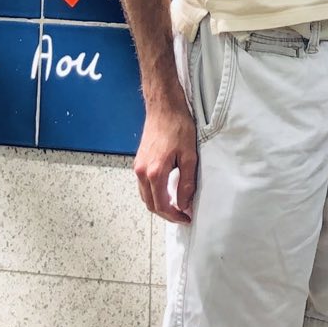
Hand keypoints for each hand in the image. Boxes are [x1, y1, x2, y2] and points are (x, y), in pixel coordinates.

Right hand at [133, 102, 198, 223]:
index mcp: (155, 173)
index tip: (187, 218)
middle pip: (151, 204)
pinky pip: (143, 186)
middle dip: (167, 214)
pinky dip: (154, 194)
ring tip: (177, 207)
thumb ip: (186, 183)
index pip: (162, 205)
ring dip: (159, 205)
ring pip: (145, 196)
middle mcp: (142, 172)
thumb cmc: (178, 127)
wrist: (164, 107)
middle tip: (183, 215)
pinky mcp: (138, 162)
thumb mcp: (189, 156)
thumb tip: (184, 204)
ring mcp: (138, 167)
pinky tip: (166, 193)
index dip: (175, 216)